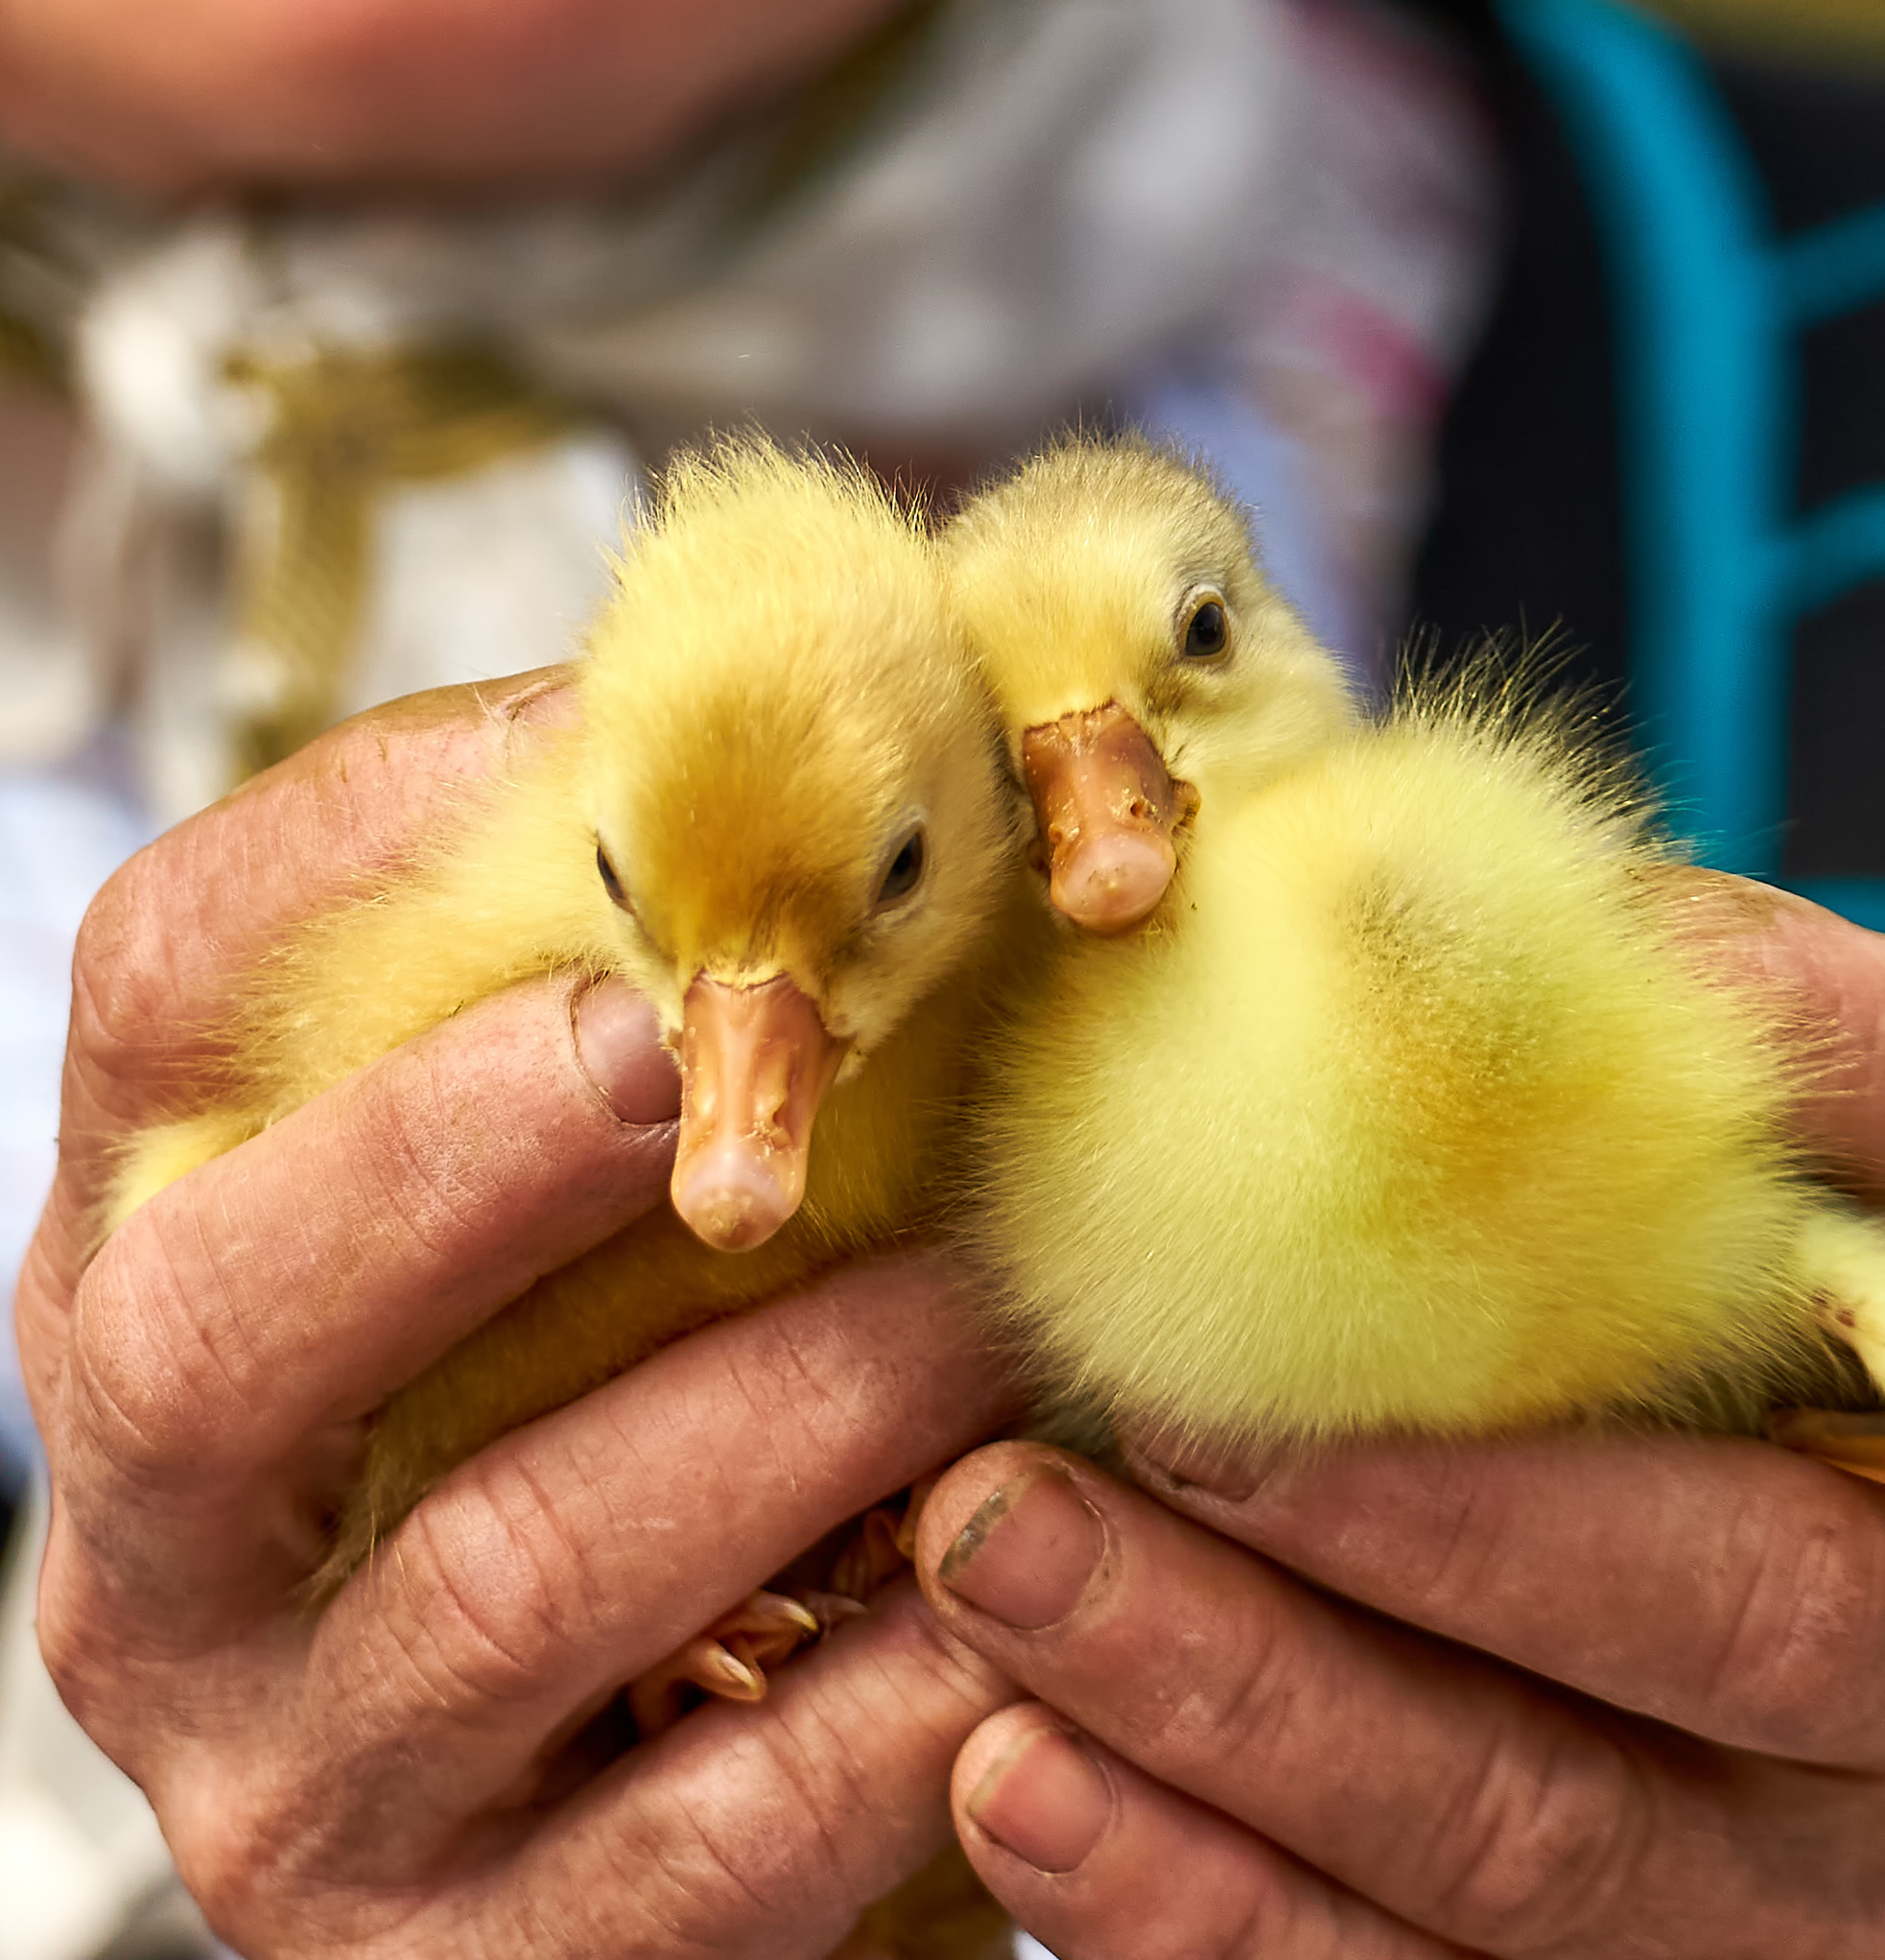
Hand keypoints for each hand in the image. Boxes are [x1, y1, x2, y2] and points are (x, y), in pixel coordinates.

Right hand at [16, 676, 1020, 1957]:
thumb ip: (609, 988)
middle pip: (222, 1325)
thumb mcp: (535, 1231)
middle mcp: (153, 1537)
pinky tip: (1038, 1585)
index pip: (150, 996)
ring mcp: (289, 1782)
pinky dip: (903, 1693)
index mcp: (143, 1275)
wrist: (587, 1874)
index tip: (589, 753)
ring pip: (520, 1566)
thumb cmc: (593, 1428)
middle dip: (462, 1161)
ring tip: (1008, 1301)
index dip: (347, 846)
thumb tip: (784, 685)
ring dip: (799, 1406)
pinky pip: (707, 1835)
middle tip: (695, 1047)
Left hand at [916, 890, 1884, 1956]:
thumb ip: (1815, 1061)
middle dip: (1277, 1654)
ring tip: (985, 1595)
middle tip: (1026, 1505)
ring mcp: (1735, 1913)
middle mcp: (1857, 1799)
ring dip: (1202, 1758)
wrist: (1862, 1471)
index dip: (1498, 1527)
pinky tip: (1019, 1789)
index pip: (1755, 1585)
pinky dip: (1196, 1916)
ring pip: (1467, 1890)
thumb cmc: (1875, 1276)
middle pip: (1575, 1785)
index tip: (1221, 1410)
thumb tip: (1633, 922)